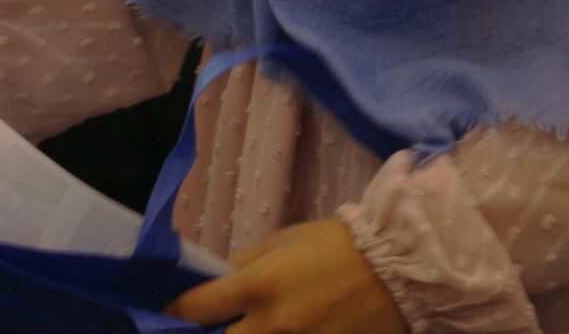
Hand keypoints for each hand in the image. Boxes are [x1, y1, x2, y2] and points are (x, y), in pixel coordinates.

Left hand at [168, 219, 404, 333]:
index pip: (196, 308)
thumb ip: (242, 268)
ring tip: (249, 326)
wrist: (398, 266)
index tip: (170, 311)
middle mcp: (275, 324)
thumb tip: (211, 283)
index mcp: (258, 286)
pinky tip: (276, 332)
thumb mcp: (279, 243)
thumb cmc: (333, 245)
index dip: (176, 311)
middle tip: (210, 325)